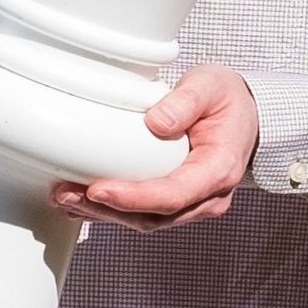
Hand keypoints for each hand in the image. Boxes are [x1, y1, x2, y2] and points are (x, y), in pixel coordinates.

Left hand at [51, 64, 259, 232]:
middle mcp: (207, 197)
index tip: (99, 190)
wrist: (243, 115)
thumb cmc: (227, 100)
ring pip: (145, 221)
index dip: (134, 198)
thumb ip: (186, 101)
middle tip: (67, 194)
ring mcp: (192, 204)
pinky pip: (142, 214)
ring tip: (64, 198)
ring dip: (102, 214)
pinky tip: (80, 201)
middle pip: (153, 216)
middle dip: (107, 210)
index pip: (173, 194)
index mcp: (219, 170)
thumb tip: (156, 123)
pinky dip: (109, 210)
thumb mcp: (211, 85)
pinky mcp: (175, 203)